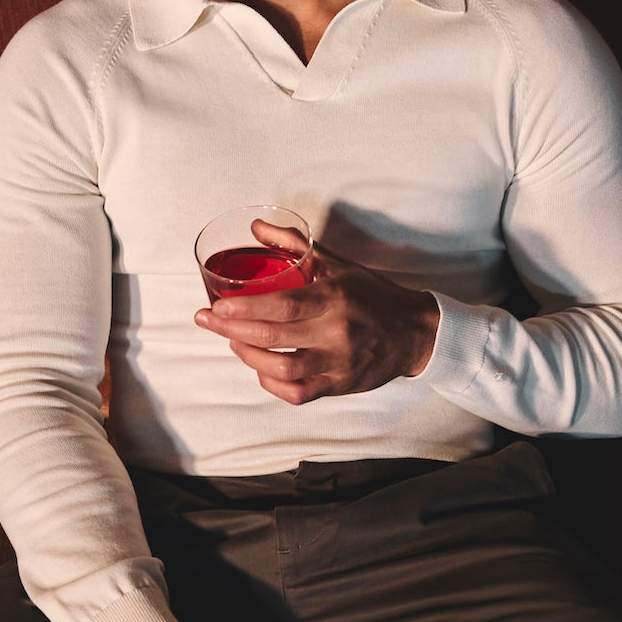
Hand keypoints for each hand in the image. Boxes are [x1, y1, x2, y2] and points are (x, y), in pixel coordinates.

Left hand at [194, 237, 438, 404]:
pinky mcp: (340, 386)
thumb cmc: (372, 295)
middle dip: (232, 330)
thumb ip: (295, 245)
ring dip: (249, 357)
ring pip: (282, 370)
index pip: (283, 305)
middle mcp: (336, 333)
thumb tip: (256, 228)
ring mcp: (338, 363)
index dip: (246, 308)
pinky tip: (260, 369)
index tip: (217, 305)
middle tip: (206, 321)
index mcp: (334, 298)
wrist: (414, 332)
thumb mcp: (338, 264)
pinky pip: (298, 394)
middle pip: (274, 337)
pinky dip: (272, 385)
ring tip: (233, 342)